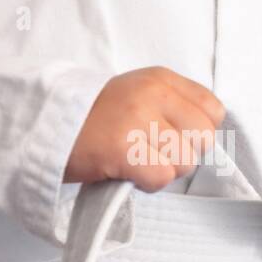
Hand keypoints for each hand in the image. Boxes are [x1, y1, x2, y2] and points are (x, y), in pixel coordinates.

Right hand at [65, 67, 224, 191]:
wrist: (47, 126)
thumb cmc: (98, 118)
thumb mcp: (139, 95)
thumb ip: (176, 107)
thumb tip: (209, 135)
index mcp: (160, 78)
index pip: (213, 110)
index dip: (197, 131)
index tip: (172, 134)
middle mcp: (153, 94)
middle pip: (204, 140)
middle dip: (183, 154)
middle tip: (152, 151)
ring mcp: (138, 120)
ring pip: (185, 162)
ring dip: (163, 170)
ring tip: (135, 158)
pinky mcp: (125, 149)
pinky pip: (162, 178)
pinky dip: (147, 182)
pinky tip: (127, 170)